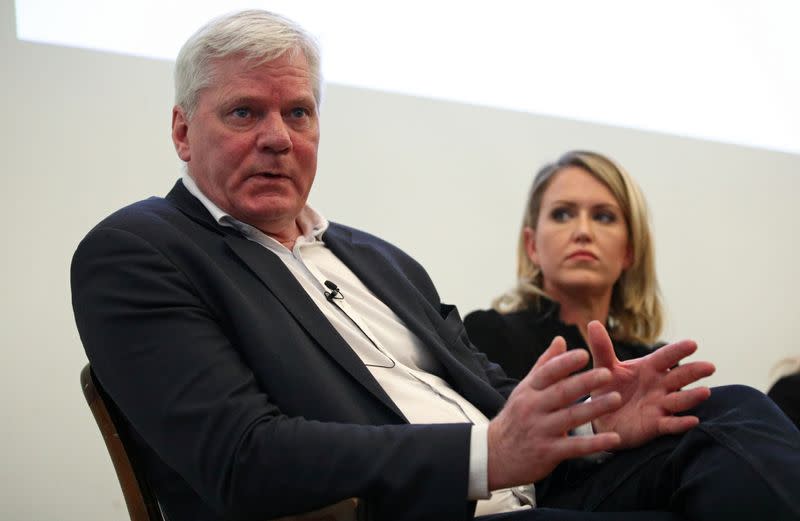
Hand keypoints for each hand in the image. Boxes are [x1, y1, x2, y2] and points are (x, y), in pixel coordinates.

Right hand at [487, 336, 622, 489]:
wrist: (496, 455)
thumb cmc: (517, 417)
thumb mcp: (525, 389)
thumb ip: (545, 365)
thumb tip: (561, 339)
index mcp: (529, 391)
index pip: (547, 373)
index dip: (565, 363)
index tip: (584, 354)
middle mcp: (533, 408)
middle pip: (561, 393)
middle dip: (585, 382)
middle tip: (607, 373)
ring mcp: (540, 431)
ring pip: (570, 417)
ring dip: (595, 408)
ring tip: (617, 399)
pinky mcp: (548, 453)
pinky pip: (575, 447)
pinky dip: (595, 443)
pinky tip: (614, 438)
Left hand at [586, 321, 715, 448]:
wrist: (601, 417)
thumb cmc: (608, 387)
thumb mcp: (604, 368)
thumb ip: (602, 348)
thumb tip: (593, 323)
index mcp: (648, 368)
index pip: (665, 357)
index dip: (678, 350)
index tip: (692, 344)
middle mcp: (660, 385)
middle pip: (679, 377)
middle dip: (693, 371)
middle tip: (709, 366)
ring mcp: (660, 405)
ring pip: (679, 400)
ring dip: (692, 397)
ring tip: (705, 392)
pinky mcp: (656, 425)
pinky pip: (671, 424)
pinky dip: (682, 423)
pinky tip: (693, 421)